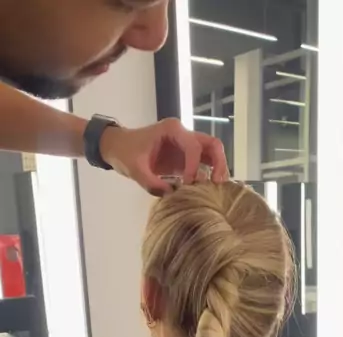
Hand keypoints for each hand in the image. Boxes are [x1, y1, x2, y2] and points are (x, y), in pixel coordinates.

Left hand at [100, 118, 228, 193]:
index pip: (193, 146)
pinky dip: (208, 176)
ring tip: (218, 188)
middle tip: (218, 184)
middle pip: (211, 144)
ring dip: (218, 169)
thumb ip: (151, 183)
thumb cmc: (124, 152)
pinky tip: (208, 190)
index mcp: (172, 130)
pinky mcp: (185, 159)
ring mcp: (185, 146)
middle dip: (219, 163)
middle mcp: (183, 135)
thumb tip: (172, 195)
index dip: (194, 167)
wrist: (118, 148)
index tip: (188, 185)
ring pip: (212, 153)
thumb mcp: (134, 169)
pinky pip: (203, 165)